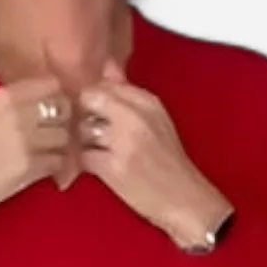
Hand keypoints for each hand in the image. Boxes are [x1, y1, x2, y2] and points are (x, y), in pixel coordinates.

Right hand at [0, 73, 78, 247]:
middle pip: (64, 108)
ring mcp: (24, 139)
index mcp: (5, 96)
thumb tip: (44, 101)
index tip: (56, 113)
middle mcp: (16, 113)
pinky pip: (59, 161)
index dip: (59, 98)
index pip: (51, 84)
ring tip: (54, 157)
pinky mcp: (28, 166)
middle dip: (66, 122)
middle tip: (60, 137)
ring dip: (64, 148)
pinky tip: (49, 173)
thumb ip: (13, 104)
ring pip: (65, 135)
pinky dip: (58, 168)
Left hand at [73, 56, 233, 247]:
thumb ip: (129, 94)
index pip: (106, 84)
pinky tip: (94, 167)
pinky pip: (83, 155)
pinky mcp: (113, 167)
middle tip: (88, 130)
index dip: (93, 97)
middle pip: (90, 99)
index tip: (93, 111)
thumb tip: (106, 66)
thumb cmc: (169, 163)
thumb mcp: (157, 121)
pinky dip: (83, 162)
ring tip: (94, 151)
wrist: (184, 200)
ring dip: (82, 140)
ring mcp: (123, 142)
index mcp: (148, 102)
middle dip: (83, 114)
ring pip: (83, 127)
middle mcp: (136, 117)